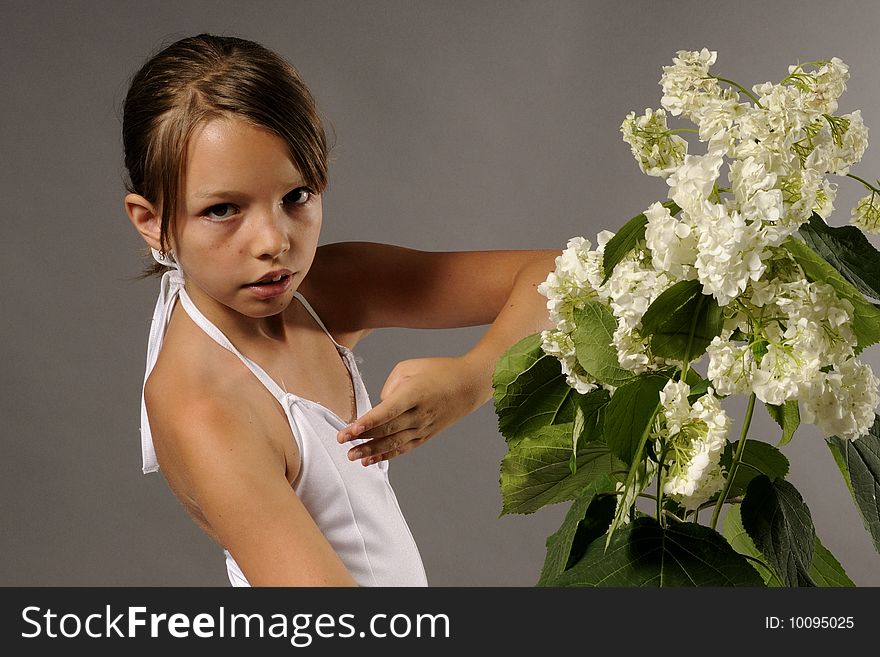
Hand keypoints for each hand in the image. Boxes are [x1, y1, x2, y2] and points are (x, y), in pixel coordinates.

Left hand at [336, 356, 486, 465]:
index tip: (349, 430)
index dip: (367, 422)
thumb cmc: (438, 371)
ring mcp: (424, 427)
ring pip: (393, 443)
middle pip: (387, 430)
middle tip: (341, 442)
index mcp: (415, 394)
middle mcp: (419, 414)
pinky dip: (386, 455)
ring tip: (352, 456)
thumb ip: (389, 385)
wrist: (470, 385)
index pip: (387, 411)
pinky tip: (370, 460)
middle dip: (362, 437)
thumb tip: (380, 406)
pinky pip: (403, 448)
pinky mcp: (426, 435)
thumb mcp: (410, 367)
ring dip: (371, 450)